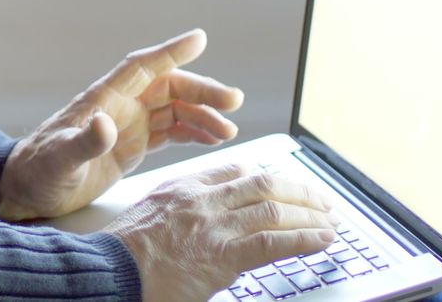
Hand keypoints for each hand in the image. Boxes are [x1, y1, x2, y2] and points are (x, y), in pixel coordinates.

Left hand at [0, 29, 242, 220]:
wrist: (28, 190)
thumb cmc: (38, 170)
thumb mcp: (60, 158)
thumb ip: (84, 142)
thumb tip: (104, 123)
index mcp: (103, 100)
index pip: (141, 67)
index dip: (170, 52)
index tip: (199, 39)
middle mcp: (119, 107)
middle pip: (168, 88)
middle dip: (201, 91)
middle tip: (234, 101)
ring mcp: (128, 126)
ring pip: (174, 110)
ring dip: (203, 115)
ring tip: (229, 130)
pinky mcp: (132, 147)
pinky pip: (170, 132)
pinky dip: (194, 132)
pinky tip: (214, 138)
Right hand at [104, 165, 339, 300]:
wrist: (110, 271)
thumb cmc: (120, 254)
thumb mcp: (145, 216)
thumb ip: (176, 213)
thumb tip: (195, 225)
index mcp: (182, 187)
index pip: (233, 170)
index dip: (265, 177)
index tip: (281, 185)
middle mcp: (202, 200)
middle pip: (263, 184)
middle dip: (299, 191)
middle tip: (321, 201)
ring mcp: (214, 226)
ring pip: (274, 209)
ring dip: (310, 214)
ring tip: (331, 221)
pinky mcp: (225, 256)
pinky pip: (275, 241)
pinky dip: (305, 238)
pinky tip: (323, 240)